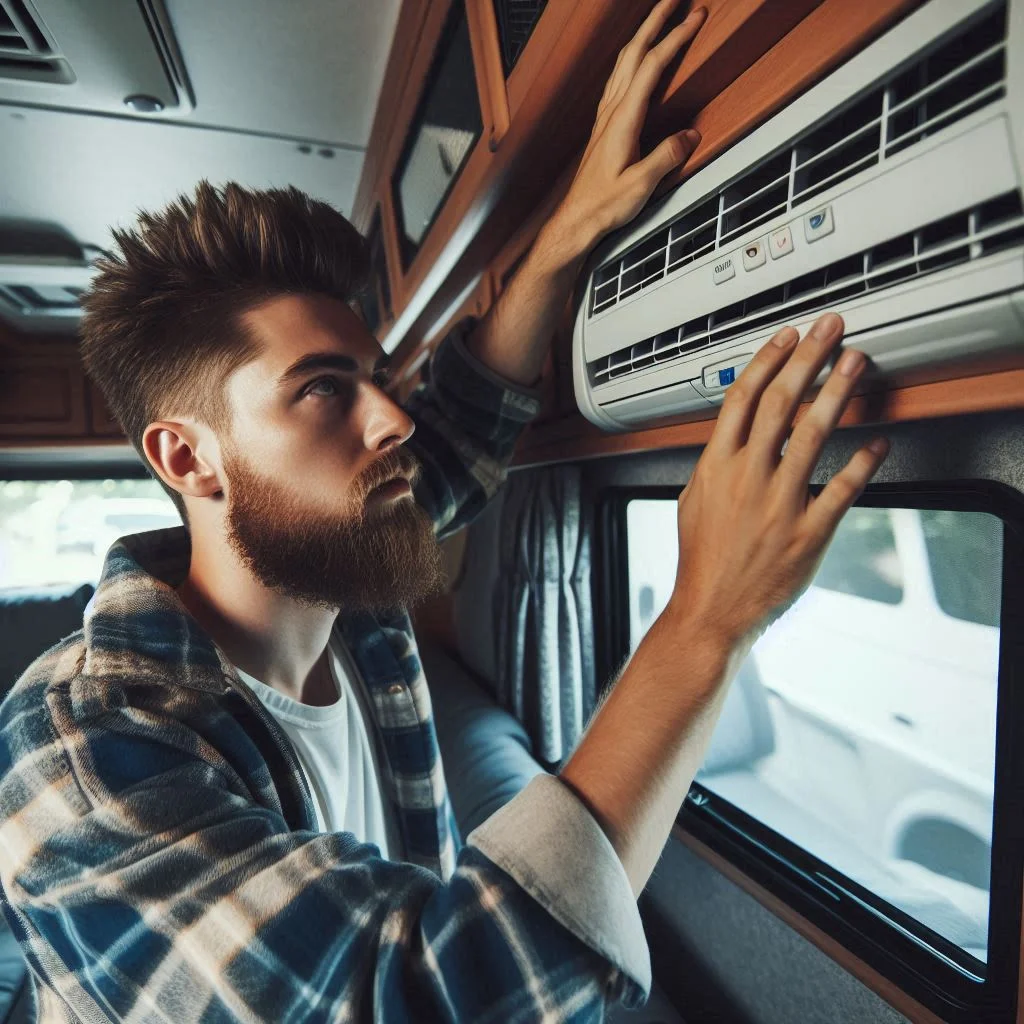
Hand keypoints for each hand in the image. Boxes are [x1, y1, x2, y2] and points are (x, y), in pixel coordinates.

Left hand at [540, 0, 706, 264]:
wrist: (576, 220)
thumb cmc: (602, 206)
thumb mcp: (641, 185)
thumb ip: (667, 156)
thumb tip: (689, 135)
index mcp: (623, 120)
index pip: (652, 66)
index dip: (674, 38)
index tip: (694, 18)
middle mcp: (611, 112)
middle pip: (634, 53)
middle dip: (656, 22)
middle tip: (675, 1)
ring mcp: (605, 117)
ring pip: (623, 63)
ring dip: (643, 36)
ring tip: (659, 20)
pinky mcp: (604, 127)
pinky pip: (618, 81)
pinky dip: (632, 60)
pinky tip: (635, 63)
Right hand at [666, 313, 889, 651]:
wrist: (711, 609)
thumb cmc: (702, 559)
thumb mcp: (692, 500)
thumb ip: (715, 461)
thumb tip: (732, 430)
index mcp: (716, 466)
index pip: (742, 398)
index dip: (768, 360)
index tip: (789, 336)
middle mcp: (748, 478)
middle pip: (780, 403)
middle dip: (808, 359)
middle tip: (830, 330)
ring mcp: (779, 504)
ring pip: (812, 435)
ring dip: (837, 393)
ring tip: (855, 364)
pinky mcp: (808, 533)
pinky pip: (842, 490)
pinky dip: (862, 463)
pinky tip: (879, 442)